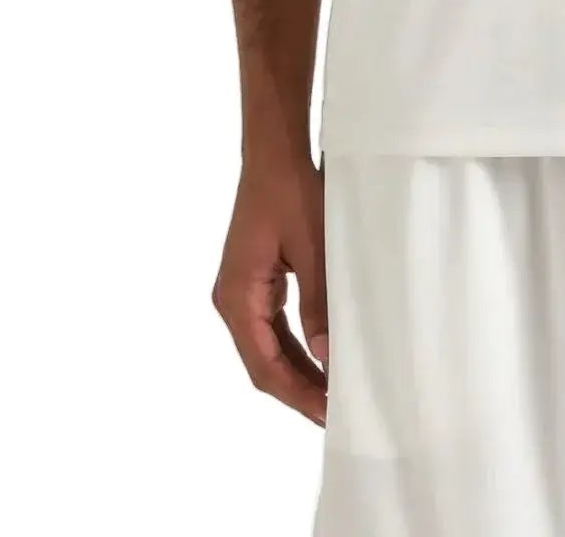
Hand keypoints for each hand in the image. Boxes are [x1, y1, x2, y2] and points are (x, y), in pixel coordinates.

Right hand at [211, 149, 330, 425]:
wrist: (275, 152)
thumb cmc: (293, 193)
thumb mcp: (313, 250)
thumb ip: (318, 305)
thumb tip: (325, 358)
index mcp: (237, 296)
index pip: (264, 364)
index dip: (296, 393)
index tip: (325, 413)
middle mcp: (231, 299)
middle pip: (262, 361)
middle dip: (297, 388)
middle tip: (333, 412)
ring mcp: (240, 290)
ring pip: (266, 346)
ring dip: (296, 369)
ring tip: (329, 392)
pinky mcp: (254, 279)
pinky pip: (271, 325)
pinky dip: (293, 345)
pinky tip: (318, 357)